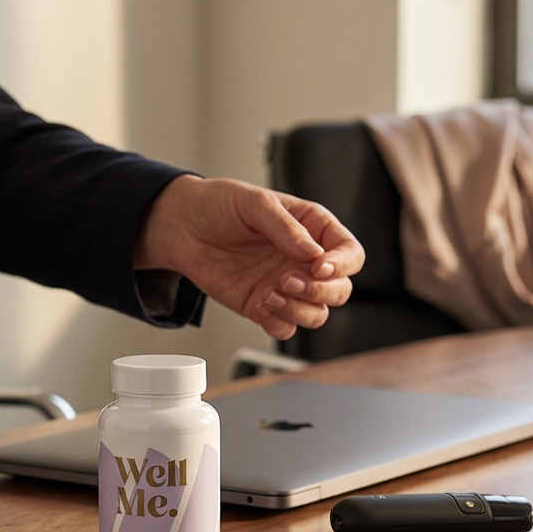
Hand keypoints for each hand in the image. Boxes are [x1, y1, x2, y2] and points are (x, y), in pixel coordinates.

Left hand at [134, 175, 364, 339]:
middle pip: (340, 290)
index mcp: (313, 229)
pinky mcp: (262, 306)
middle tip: (289, 281)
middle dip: (321, 292)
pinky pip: (285, 328)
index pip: (350, 253)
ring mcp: (285, 287)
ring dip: (301, 311)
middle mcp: (304, 261)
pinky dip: (278, 323)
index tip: (318, 267)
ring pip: (317, 314)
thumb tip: (312, 253)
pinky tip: (259, 304)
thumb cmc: (219, 205)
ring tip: (271, 294)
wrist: (182, 227)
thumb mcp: (255, 203)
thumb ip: (286, 227)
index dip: (341, 265)